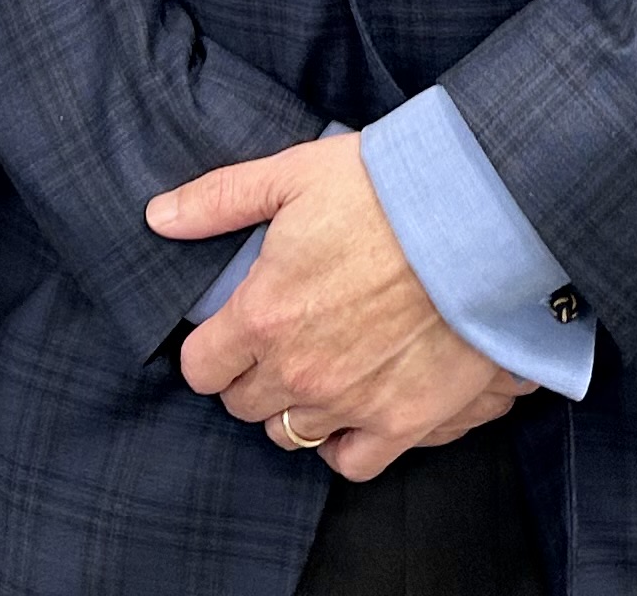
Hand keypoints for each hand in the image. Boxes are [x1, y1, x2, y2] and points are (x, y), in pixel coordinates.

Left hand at [147, 133, 528, 478]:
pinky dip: (343, 445)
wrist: (477, 215)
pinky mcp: (402, 421)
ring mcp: (350, 402)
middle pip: (243, 404)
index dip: (211, 349)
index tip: (231, 330)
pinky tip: (349, 414)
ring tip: (316, 371)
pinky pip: (352, 462)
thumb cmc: (384, 188)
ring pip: (290, 434)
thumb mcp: (292, 175)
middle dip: (252, 375)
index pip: (201, 367)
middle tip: (279, 341)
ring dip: (293, 407)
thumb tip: (158, 217)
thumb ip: (218, 201)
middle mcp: (298, 370)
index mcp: (262, 315)